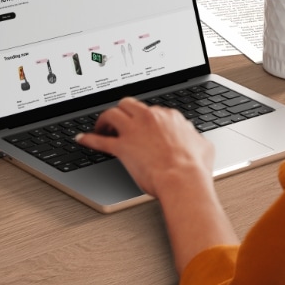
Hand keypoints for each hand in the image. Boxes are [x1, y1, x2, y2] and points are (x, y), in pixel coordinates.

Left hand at [77, 97, 214, 200]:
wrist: (183, 180)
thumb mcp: (203, 146)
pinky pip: (99, 140)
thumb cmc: (193, 167)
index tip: (141, 125)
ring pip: (112, 113)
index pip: (152, 110)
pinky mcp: (122, 147)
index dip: (144, 119)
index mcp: (169, 117)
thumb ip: (195, 137)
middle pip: (128, 104)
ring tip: (102, 127)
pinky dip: (88, 139)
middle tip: (118, 122)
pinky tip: (81, 139)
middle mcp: (149, 118)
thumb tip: (196, 138)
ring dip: (105, 120)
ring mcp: (134, 131)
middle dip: (122, 111)